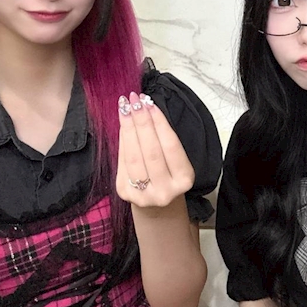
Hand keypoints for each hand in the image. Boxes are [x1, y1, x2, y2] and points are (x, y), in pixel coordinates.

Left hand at [116, 92, 194, 209]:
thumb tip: (147, 109)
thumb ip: (163, 139)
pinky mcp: (125, 193)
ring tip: (125, 108)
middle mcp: (165, 190)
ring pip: (133, 156)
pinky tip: (123, 125)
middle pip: (151, 150)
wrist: (157, 206)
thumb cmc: (168, 176)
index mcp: (184, 180)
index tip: (150, 103)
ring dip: (128, 128)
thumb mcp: (176, 162)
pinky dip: (122, 140)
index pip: (170, 146)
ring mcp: (143, 194)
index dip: (159, 123)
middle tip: (135, 101)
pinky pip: (122, 162)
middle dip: (142, 122)